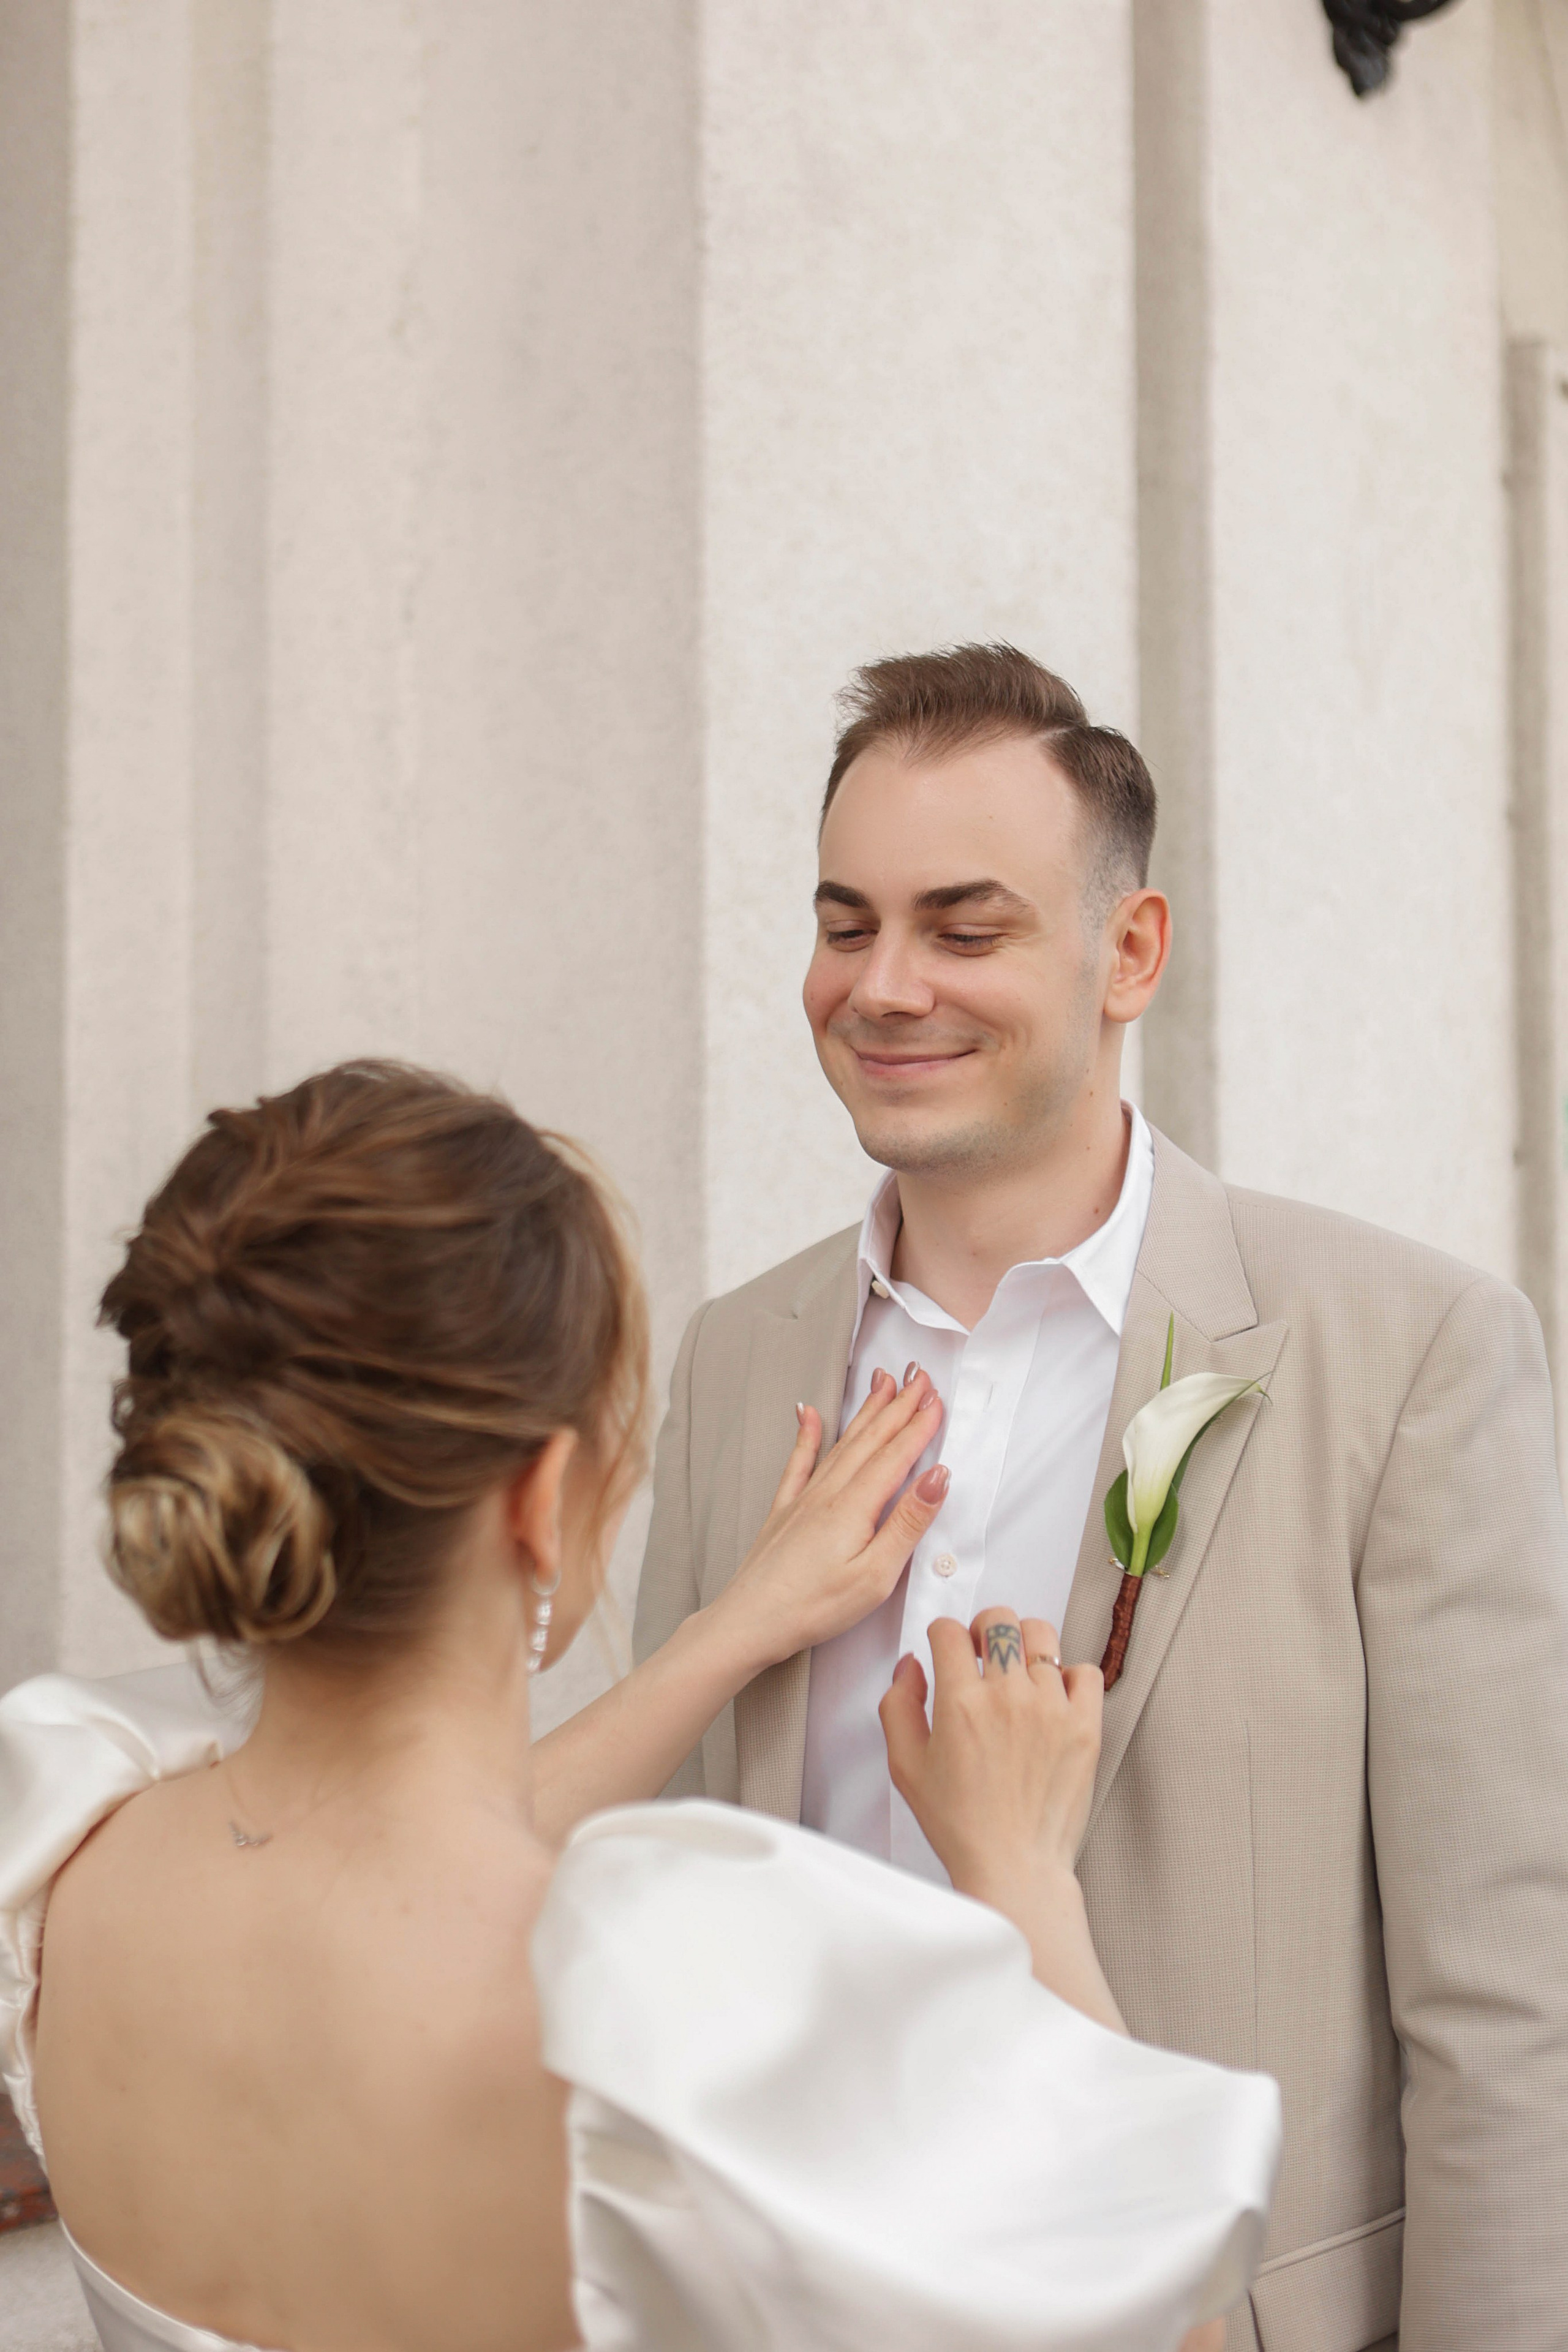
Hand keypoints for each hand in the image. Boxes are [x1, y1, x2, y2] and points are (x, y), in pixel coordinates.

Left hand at [709, 1369, 947, 1671]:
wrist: (750, 1621)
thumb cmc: (815, 1607)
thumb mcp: (877, 1574)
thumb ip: (908, 1522)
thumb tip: (937, 1477)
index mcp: (855, 1506)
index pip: (896, 1455)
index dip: (919, 1425)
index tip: (936, 1398)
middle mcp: (828, 1492)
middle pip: (871, 1439)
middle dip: (898, 1405)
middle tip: (918, 1375)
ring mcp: (803, 1498)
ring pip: (841, 1443)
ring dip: (865, 1412)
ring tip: (881, 1383)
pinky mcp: (784, 1510)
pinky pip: (798, 1462)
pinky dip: (805, 1434)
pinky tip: (806, 1412)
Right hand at [880, 1608, 1101, 1908]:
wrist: (1014, 1865)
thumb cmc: (960, 1824)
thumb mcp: (905, 1766)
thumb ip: (898, 1705)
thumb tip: (913, 1665)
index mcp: (960, 1703)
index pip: (949, 1631)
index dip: (942, 1636)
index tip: (946, 1649)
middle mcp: (1008, 1697)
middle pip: (999, 1619)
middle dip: (983, 1628)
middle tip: (982, 1653)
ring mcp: (1051, 1709)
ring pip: (1042, 1636)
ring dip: (1024, 1646)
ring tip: (1018, 1673)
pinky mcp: (1084, 1726)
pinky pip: (1084, 1671)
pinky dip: (1069, 1676)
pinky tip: (1051, 1697)